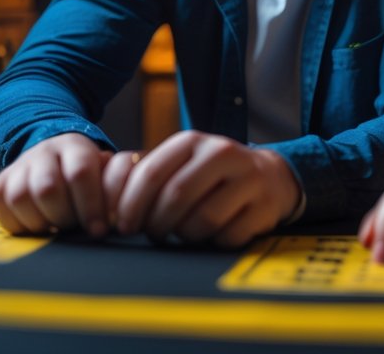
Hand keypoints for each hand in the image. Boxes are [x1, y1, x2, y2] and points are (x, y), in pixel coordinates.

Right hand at [0, 132, 111, 236]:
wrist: (53, 158)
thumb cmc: (86, 175)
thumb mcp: (104, 173)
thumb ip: (111, 188)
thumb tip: (116, 218)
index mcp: (75, 146)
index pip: (80, 173)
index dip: (90, 205)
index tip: (98, 230)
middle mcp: (43, 152)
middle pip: (47, 188)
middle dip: (64, 217)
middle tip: (74, 227)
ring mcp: (18, 166)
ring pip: (20, 198)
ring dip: (41, 222)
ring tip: (55, 227)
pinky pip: (0, 207)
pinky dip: (18, 224)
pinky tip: (37, 226)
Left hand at [108, 131, 299, 245]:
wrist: (270, 176)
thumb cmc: (212, 175)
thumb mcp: (182, 164)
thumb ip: (150, 179)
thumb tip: (112, 212)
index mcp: (193, 141)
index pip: (151, 173)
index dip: (131, 204)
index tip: (123, 226)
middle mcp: (222, 153)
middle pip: (176, 197)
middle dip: (157, 224)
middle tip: (154, 234)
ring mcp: (247, 178)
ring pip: (202, 220)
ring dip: (186, 235)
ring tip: (185, 232)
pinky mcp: (264, 206)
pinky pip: (228, 236)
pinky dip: (215, 242)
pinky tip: (215, 233)